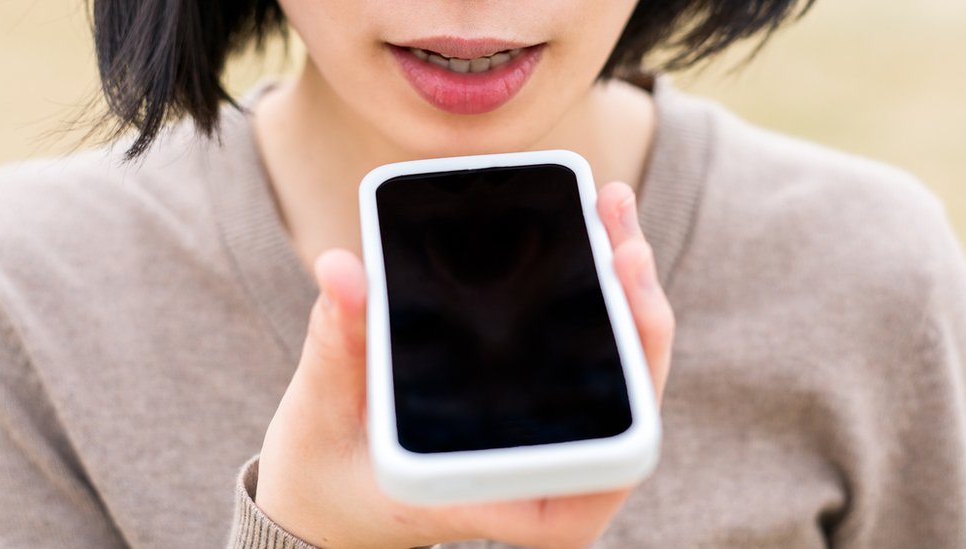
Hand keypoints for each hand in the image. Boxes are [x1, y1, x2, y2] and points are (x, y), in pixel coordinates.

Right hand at [255, 181, 673, 548]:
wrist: (331, 492)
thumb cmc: (333, 472)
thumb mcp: (327, 414)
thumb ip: (339, 346)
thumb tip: (342, 270)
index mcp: (509, 502)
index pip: (607, 464)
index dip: (638, 390)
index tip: (634, 314)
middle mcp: (544, 476)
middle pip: (626, 400)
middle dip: (637, 316)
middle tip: (624, 243)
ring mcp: (547, 439)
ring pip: (616, 370)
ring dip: (622, 291)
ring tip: (612, 211)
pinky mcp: (535, 404)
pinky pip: (585, 351)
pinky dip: (590, 292)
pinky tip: (587, 232)